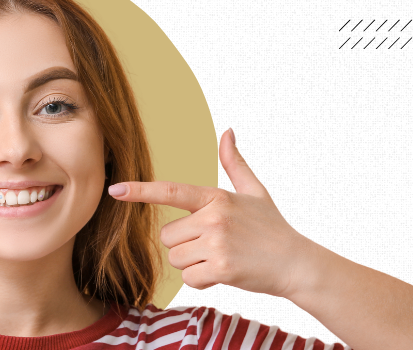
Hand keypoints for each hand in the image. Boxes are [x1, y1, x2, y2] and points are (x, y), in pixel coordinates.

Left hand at [108, 128, 312, 297]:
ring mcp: (217, 243)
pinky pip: (189, 278)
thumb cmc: (272, 228)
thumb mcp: (254, 192)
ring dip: (192, 264)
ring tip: (220, 258)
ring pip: (175, 258)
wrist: (297, 264)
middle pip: (167, 236)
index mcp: (216, 197)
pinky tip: (224, 273)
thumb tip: (228, 132)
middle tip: (214, 245)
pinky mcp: (221, 269)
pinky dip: (202, 280)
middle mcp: (213, 217)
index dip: (141, 191)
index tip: (115, 190)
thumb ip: (234, 164)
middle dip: (184, 244)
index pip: (171, 191)